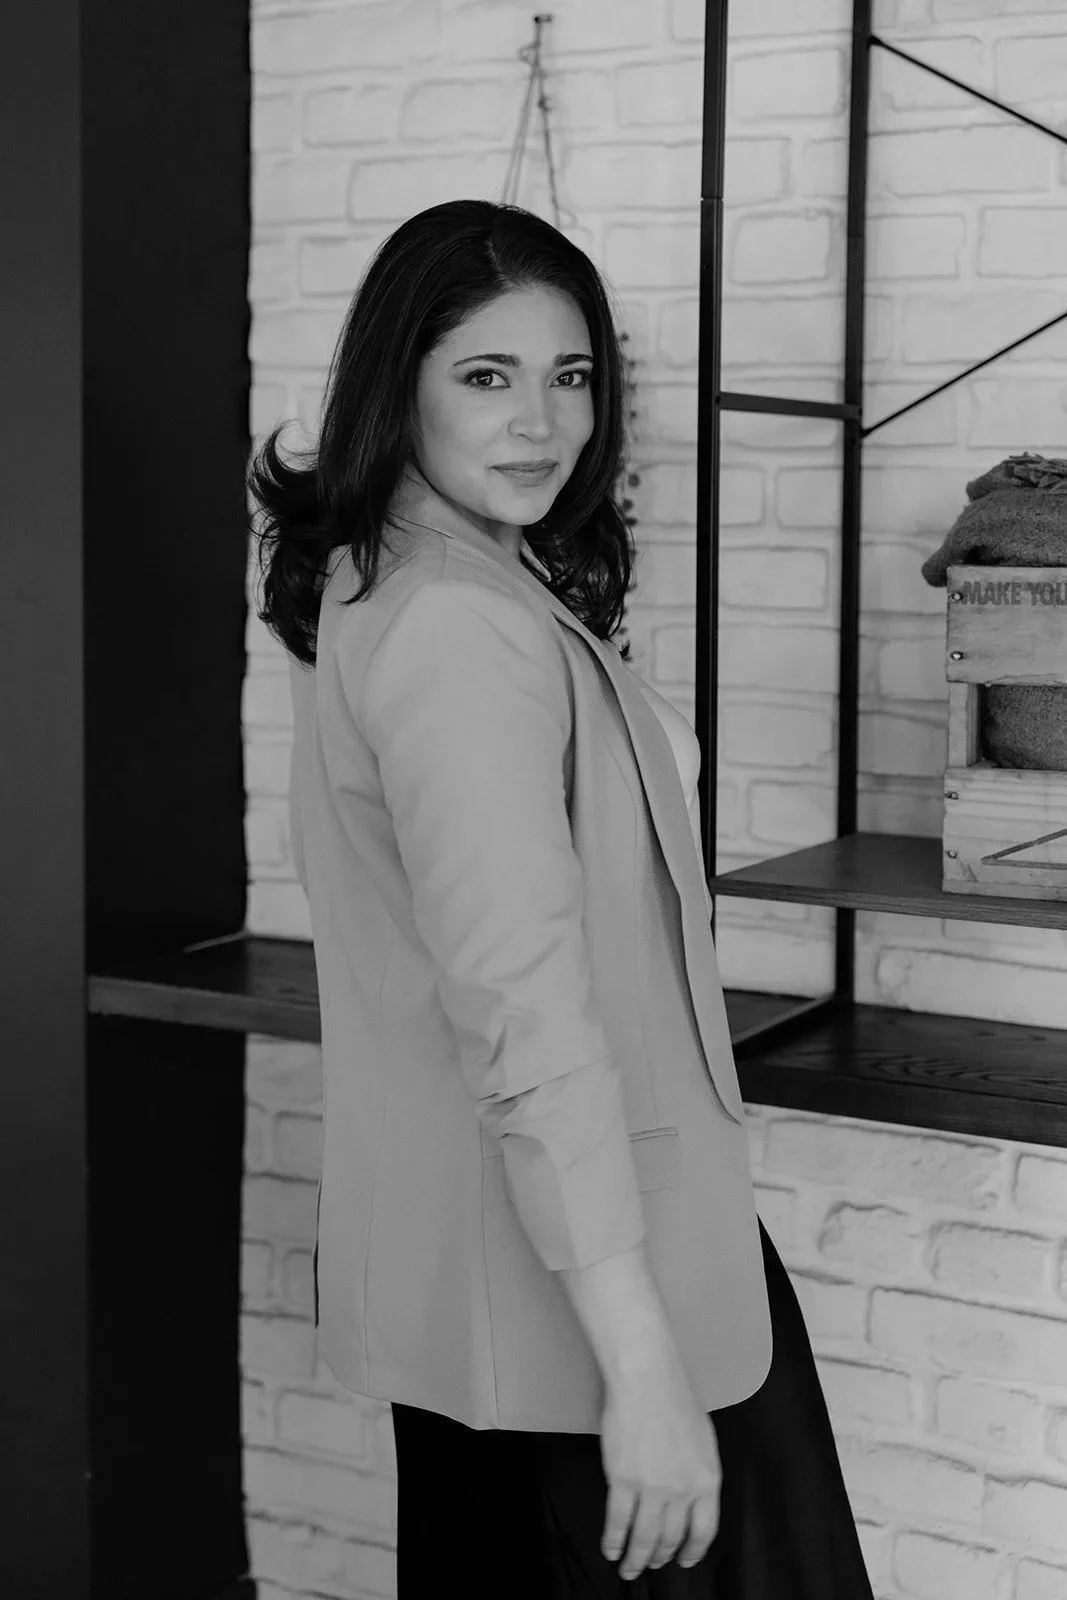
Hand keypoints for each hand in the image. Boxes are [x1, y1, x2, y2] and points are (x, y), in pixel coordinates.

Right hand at [598, 1347, 721, 1580]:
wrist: (648, 1380)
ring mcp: (652, 1488)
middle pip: (671, 1537)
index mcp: (707, 1479)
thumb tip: (690, 1493)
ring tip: (628, 1567)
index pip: (704, 1530)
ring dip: (635, 1558)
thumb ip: (698, 1471)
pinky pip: (617, 1521)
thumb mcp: (703, 1439)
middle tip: (652, 1564)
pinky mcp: (623, 1480)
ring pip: (644, 1538)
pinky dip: (613, 1539)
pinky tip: (610, 1547)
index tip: (684, 1560)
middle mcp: (682, 1490)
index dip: (693, 1551)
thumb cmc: (674, 1398)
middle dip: (660, 1557)